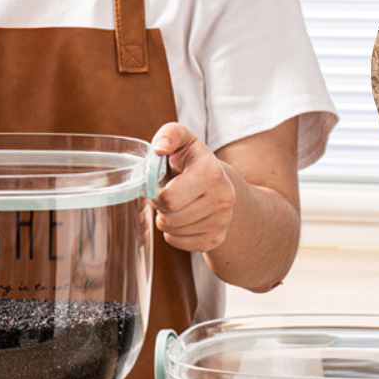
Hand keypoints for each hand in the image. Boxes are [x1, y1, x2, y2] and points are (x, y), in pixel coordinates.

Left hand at [151, 123, 234, 252]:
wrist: (218, 184)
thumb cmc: (191, 161)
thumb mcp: (182, 140)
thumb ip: (169, 134)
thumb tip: (160, 147)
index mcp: (212, 172)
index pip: (171, 199)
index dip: (155, 195)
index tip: (157, 187)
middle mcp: (222, 198)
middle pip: (171, 218)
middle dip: (159, 209)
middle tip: (164, 198)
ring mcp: (222, 221)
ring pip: (173, 232)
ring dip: (166, 221)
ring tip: (174, 206)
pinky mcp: (216, 239)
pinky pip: (180, 244)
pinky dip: (173, 235)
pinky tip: (180, 219)